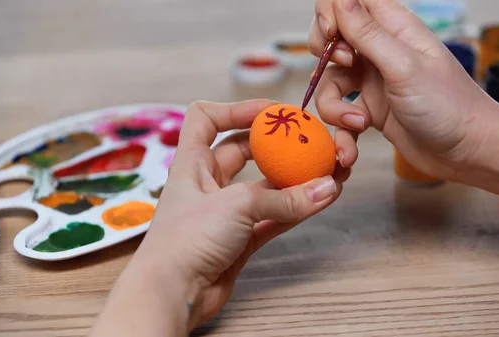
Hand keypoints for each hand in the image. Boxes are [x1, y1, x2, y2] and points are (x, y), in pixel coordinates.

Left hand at [91, 100, 349, 335]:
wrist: (172, 293)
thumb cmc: (186, 240)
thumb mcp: (235, 206)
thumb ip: (283, 198)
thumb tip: (325, 187)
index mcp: (192, 162)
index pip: (207, 118)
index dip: (237, 109)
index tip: (273, 112)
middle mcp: (208, 183)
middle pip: (244, 151)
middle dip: (276, 145)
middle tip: (308, 141)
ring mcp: (225, 212)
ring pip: (265, 187)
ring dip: (294, 180)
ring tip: (327, 171)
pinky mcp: (240, 239)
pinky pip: (273, 217)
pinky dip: (296, 210)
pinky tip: (321, 201)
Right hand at [309, 0, 498, 179]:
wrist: (468, 152)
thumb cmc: (448, 106)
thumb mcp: (404, 67)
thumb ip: (368, 35)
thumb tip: (340, 0)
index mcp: (393, 27)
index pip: (348, 1)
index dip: (330, 12)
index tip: (332, 36)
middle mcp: (380, 50)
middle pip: (331, 35)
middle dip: (323, 53)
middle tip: (344, 68)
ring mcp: (373, 80)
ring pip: (330, 80)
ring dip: (332, 106)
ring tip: (357, 123)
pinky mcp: (370, 110)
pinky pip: (340, 114)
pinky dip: (342, 133)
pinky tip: (351, 150)